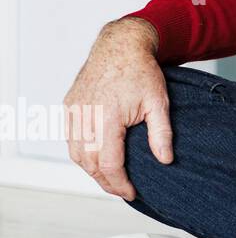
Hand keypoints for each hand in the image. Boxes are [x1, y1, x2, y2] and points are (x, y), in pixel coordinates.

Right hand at [64, 17, 171, 200]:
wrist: (121, 45)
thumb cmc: (141, 71)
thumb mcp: (159, 102)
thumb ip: (162, 134)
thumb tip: (165, 160)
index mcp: (107, 119)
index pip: (109, 164)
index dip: (120, 183)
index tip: (132, 193)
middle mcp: (85, 117)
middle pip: (90, 163)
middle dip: (105, 181)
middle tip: (122, 190)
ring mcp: (74, 112)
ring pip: (76, 153)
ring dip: (91, 169)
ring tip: (111, 178)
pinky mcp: (69, 106)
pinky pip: (70, 138)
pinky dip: (82, 153)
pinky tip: (96, 158)